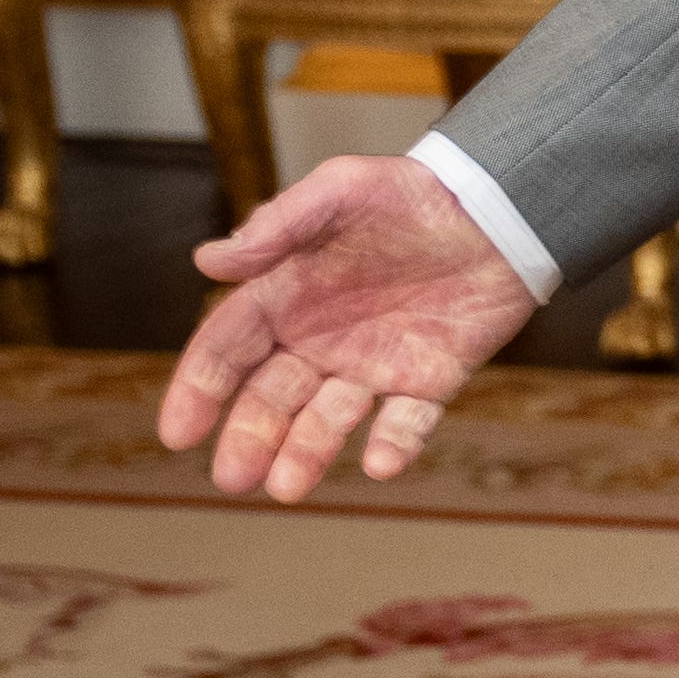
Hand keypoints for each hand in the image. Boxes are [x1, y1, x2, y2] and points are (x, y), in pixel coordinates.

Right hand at [158, 155, 539, 502]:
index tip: (179, 433)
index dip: (199, 390)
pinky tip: (381, 464)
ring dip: (307, 453)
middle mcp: (320, 341)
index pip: (227, 350)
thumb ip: (280, 225)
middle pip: (270, 398)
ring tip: (287, 487)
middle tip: (234, 478)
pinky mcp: (429, 379)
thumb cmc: (410, 193)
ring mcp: (373, 365)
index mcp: (285, 298)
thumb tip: (208, 260)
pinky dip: (394, 444)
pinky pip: (408, 422)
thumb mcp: (341, 190)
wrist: (499, 206)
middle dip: (250, 438)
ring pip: (328, 420)